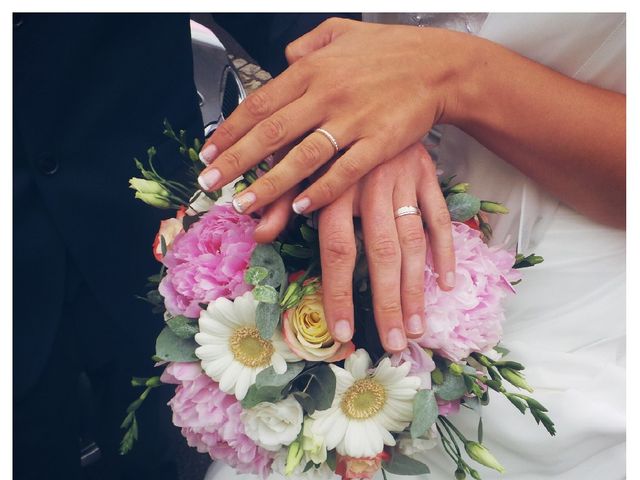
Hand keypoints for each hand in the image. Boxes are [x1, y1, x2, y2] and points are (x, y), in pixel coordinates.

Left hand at [197, 18, 471, 216]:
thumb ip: (309, 45)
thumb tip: (284, 57)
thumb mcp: (343, 33)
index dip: (230, 131)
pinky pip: (345, 171)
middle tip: (209, 184)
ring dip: (269, 184)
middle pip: (270, 133)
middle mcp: (327, 94)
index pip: (259, 104)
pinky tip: (301, 207)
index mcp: (312, 69)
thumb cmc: (391, 50)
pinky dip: (321, 190)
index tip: (208, 154)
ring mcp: (353, 120)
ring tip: (243, 205)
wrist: (440, 65)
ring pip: (302, 157)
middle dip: (235, 162)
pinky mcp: (379, 143)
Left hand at [255, 142, 454, 353]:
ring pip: (413, 242)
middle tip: (390, 344)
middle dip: (387, 302)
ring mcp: (404, 182)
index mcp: (336, 186)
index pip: (338, 250)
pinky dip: (446, 247)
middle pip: (382, 254)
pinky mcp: (427, 174)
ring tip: (416, 328)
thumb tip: (259, 233)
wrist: (377, 81)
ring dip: (417, 287)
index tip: (340, 332)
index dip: (339, 293)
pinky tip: (448, 282)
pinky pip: (439, 215)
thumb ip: (282, 199)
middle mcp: (372, 187)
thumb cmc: (329, 128)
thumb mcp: (299, 157)